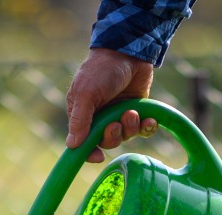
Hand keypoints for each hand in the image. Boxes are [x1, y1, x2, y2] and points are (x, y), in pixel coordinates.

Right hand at [65, 48, 157, 162]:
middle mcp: (100, 117)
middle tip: (116, 123)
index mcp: (82, 114)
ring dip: (130, 127)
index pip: (83, 142)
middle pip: (106, 142)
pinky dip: (146, 127)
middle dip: (113, 135)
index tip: (98, 157)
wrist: (129, 51)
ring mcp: (119, 115)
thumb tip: (71, 146)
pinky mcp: (137, 111)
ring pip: (125, 136)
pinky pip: (142, 129)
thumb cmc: (102, 70)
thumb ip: (80, 120)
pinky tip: (150, 120)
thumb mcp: (86, 93)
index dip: (90, 152)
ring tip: (132, 112)